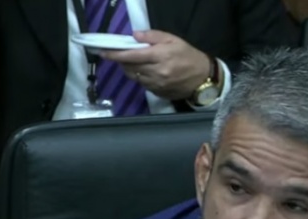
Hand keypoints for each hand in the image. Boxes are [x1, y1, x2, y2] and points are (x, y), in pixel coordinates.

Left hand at [99, 31, 214, 100]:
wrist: (203, 78)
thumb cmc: (188, 55)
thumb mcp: (173, 40)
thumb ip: (153, 36)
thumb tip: (135, 36)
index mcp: (159, 57)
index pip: (132, 56)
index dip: (116, 54)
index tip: (104, 52)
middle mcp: (156, 73)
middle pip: (130, 68)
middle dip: (121, 62)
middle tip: (118, 55)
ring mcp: (157, 85)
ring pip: (135, 78)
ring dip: (130, 70)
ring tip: (132, 63)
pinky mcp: (158, 93)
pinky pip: (143, 85)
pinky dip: (139, 78)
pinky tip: (144, 72)